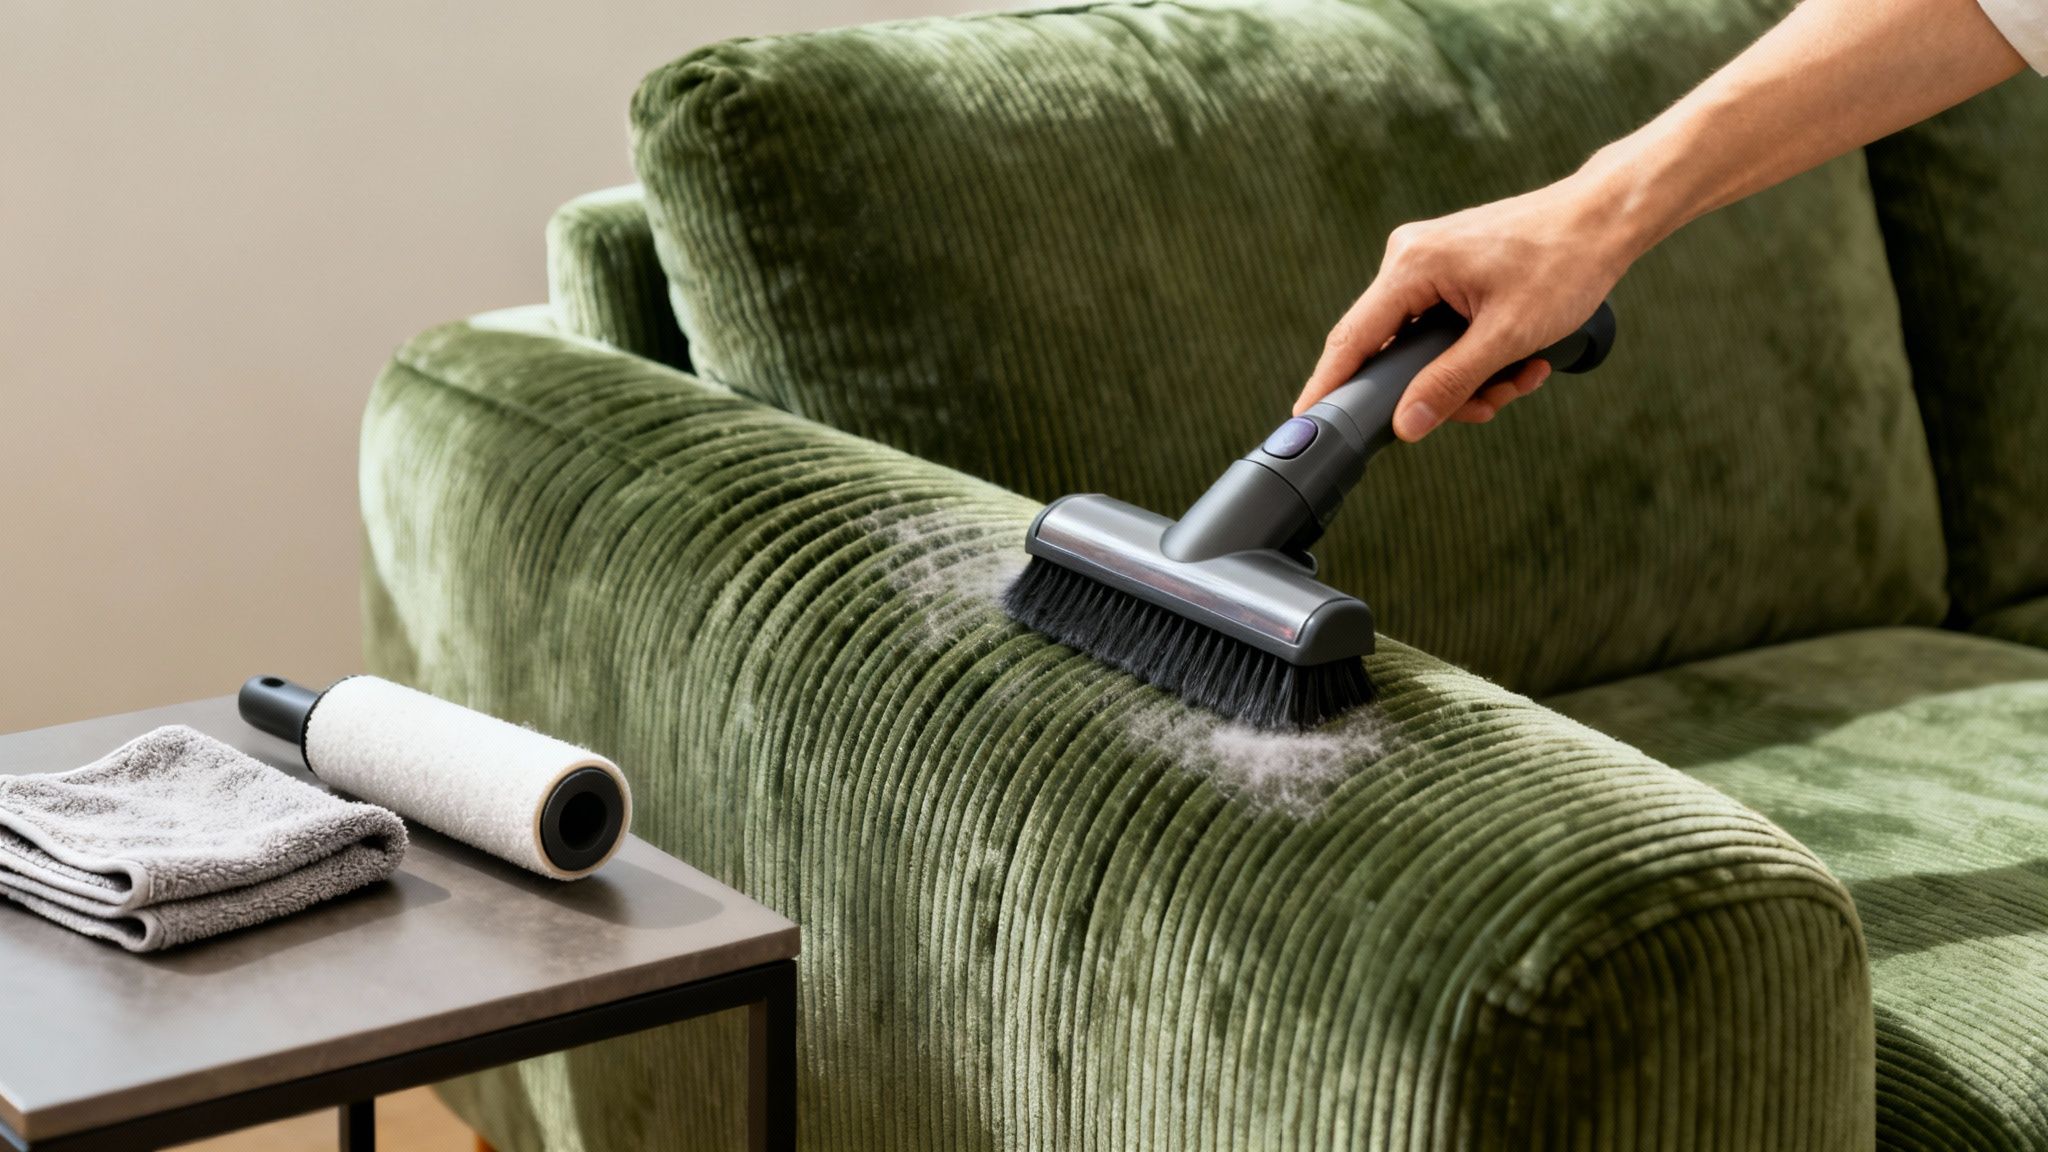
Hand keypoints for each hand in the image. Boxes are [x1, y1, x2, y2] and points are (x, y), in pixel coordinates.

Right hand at [1295, 171, 1639, 440]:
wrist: (1606, 218)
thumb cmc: (1564, 263)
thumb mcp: (1507, 336)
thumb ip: (1450, 383)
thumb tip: (1407, 425)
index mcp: (1411, 266)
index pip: (1353, 338)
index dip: (1328, 385)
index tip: (1305, 421)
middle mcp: (1409, 258)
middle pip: (1393, 350)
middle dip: (1441, 389)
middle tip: (1489, 404)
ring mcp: (1429, 262)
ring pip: (1425, 345)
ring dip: (1470, 375)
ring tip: (1521, 377)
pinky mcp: (1450, 269)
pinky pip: (1444, 327)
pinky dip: (1477, 353)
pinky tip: (1520, 359)